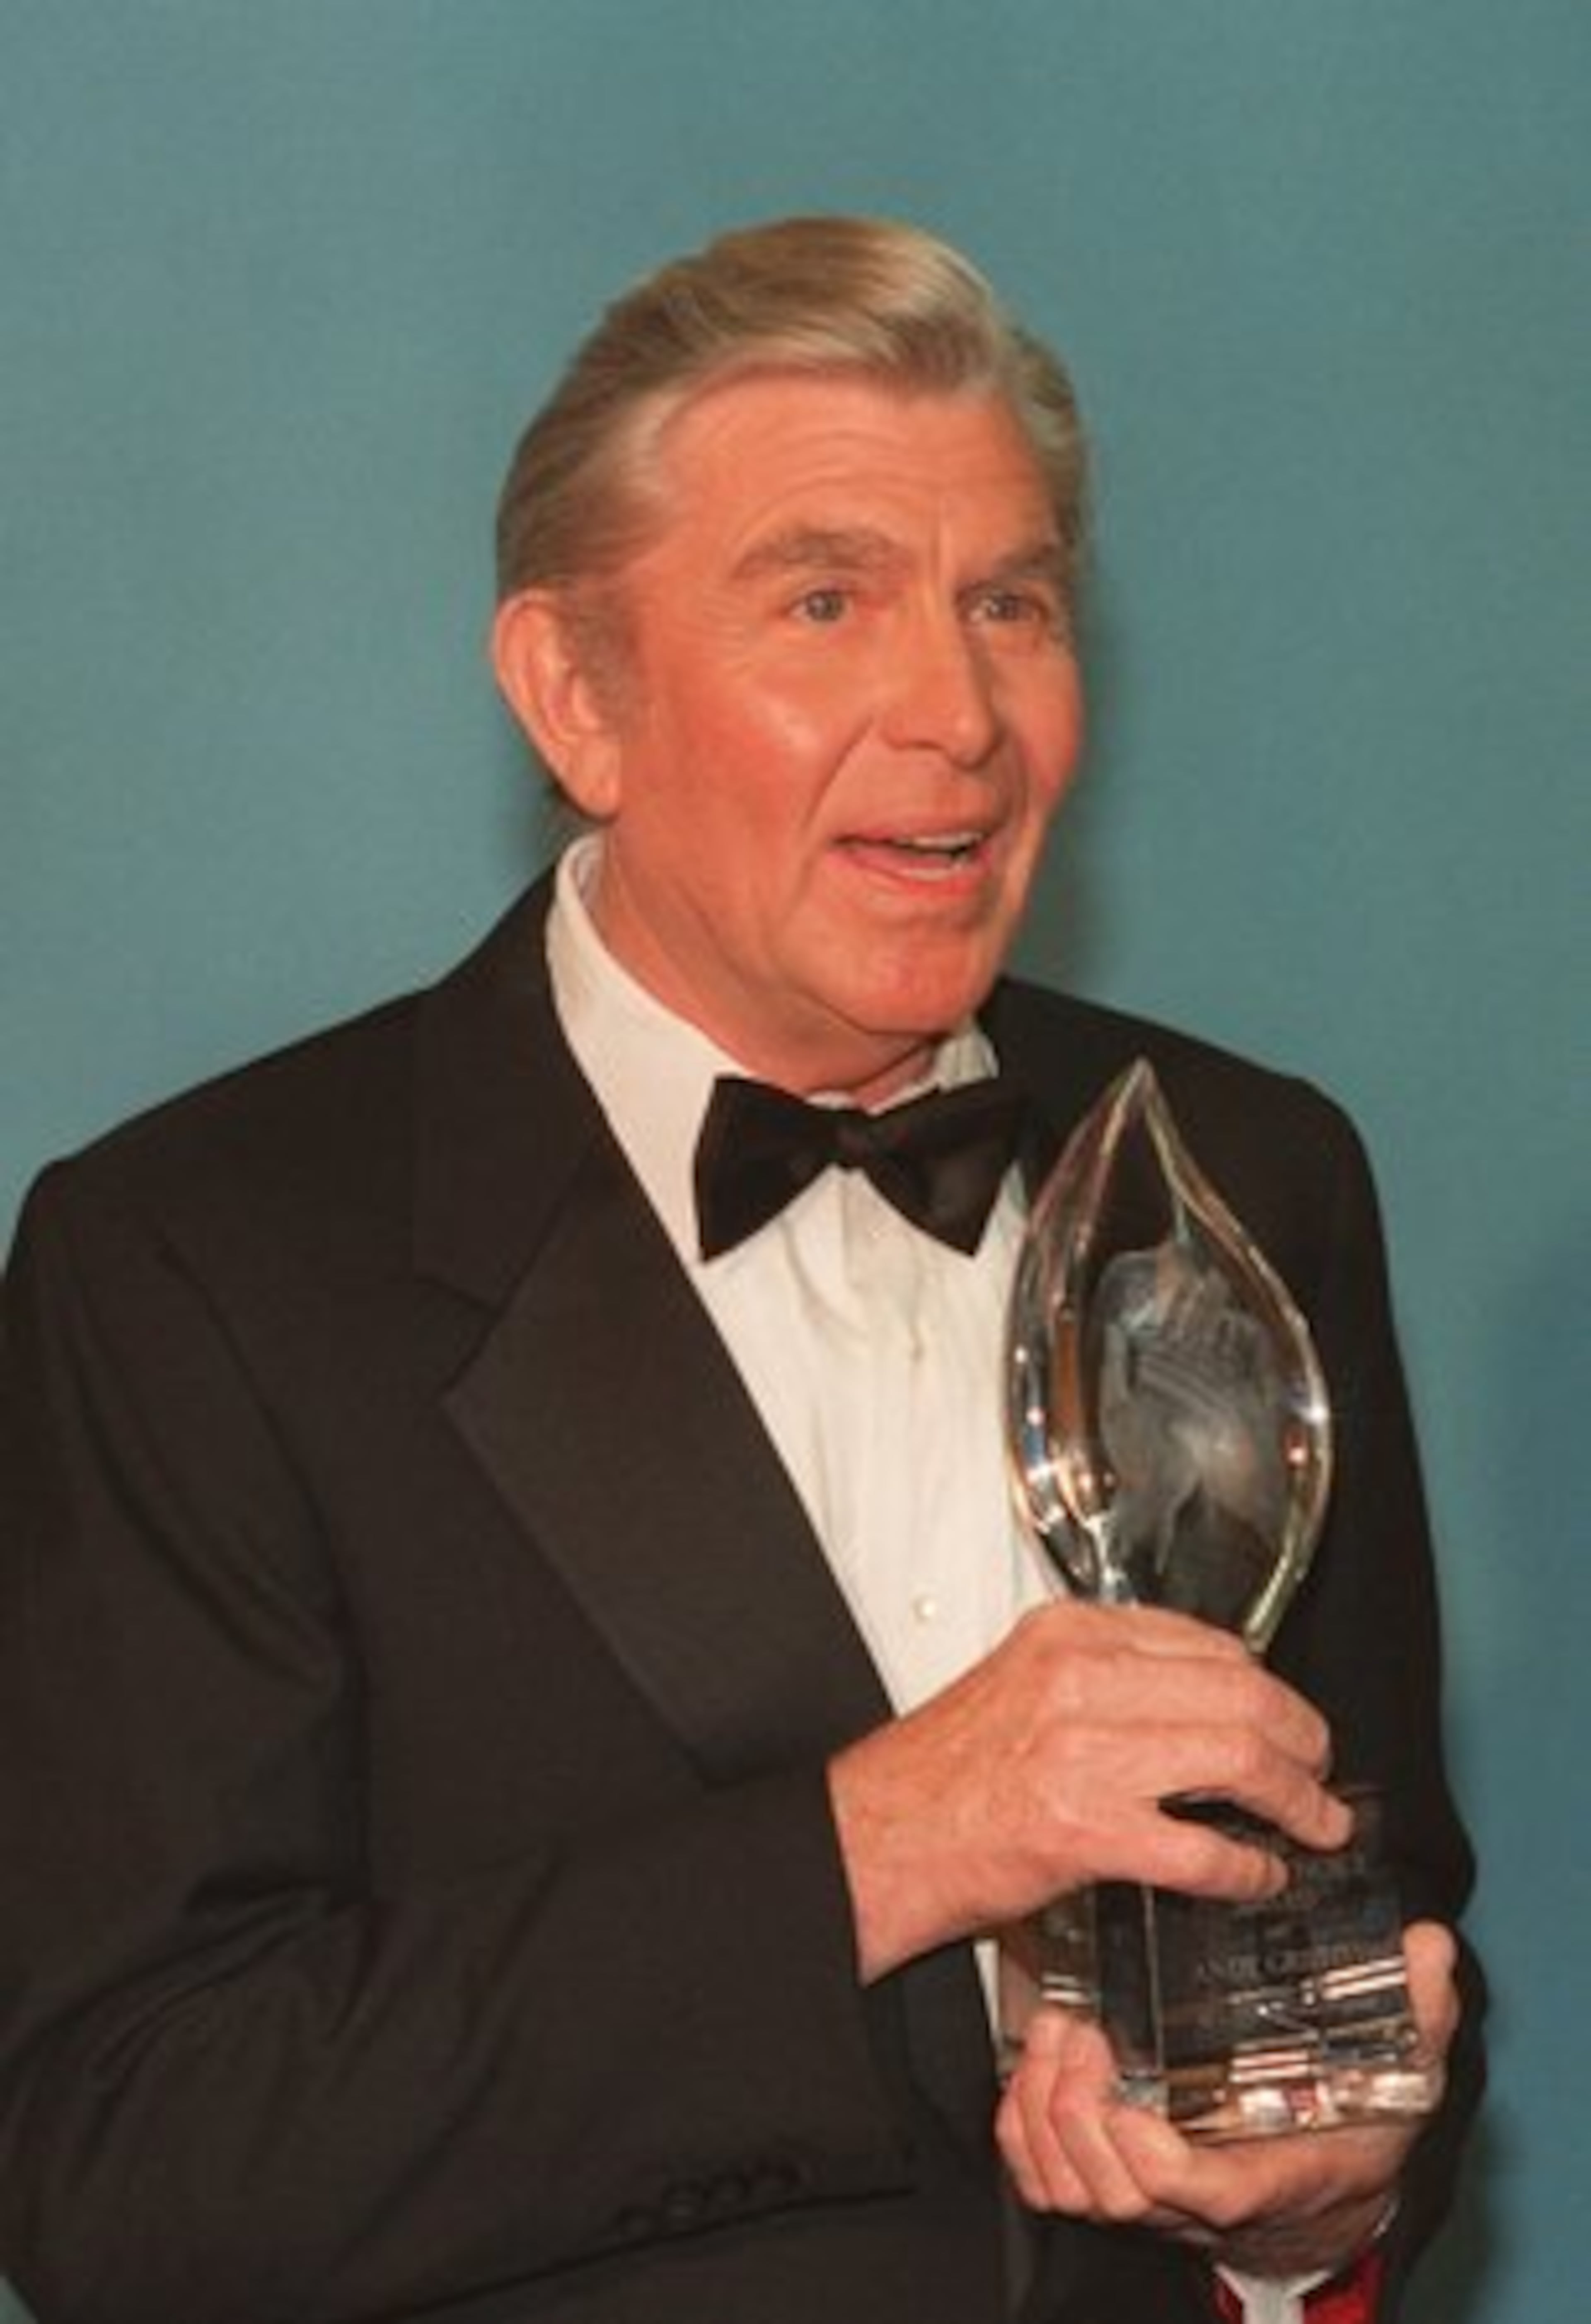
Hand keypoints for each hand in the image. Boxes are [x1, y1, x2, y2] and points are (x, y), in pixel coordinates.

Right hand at [828, 1600, 1350, 1979]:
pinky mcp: (1085, 1831)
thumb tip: (1205, 1699)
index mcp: (1069, 1635)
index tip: (1287, 1717)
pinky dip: (1246, 1867)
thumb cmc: (944, 1773)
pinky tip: (1257, 1874)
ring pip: (1238, 1758)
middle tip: (1321, 1772)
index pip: (1210, 1644)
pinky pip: (1202, 1848)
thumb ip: (1107, 1678)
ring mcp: (1085, 1754)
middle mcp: (1080, 1680)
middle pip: (1243, 1693)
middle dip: (1304, 1739)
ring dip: (1297, 1799)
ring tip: (1315, 1823)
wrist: (874, 1838)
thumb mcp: (1023, 1682)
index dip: (1269, 1686)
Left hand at [997, 1920, 1458, 2279]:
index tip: (1135, 2099)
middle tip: (1079, 2029)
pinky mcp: (1110, 2180)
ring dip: (1043, 2108)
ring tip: (1056, 2032)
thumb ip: (1417, 2012)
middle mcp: (1191, 2200)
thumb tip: (1427, 1948)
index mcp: (1260, 2176)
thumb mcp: (1404, 2072)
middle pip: (1110, 2189)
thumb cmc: (1353, 2125)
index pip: (1194, 2189)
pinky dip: (1019, 2129)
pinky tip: (1034, 2066)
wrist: (1325, 2185)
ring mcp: (1144, 2197)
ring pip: (1065, 2185)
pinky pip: (1040, 2178)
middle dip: (1079, 2109)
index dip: (1154, 2158)